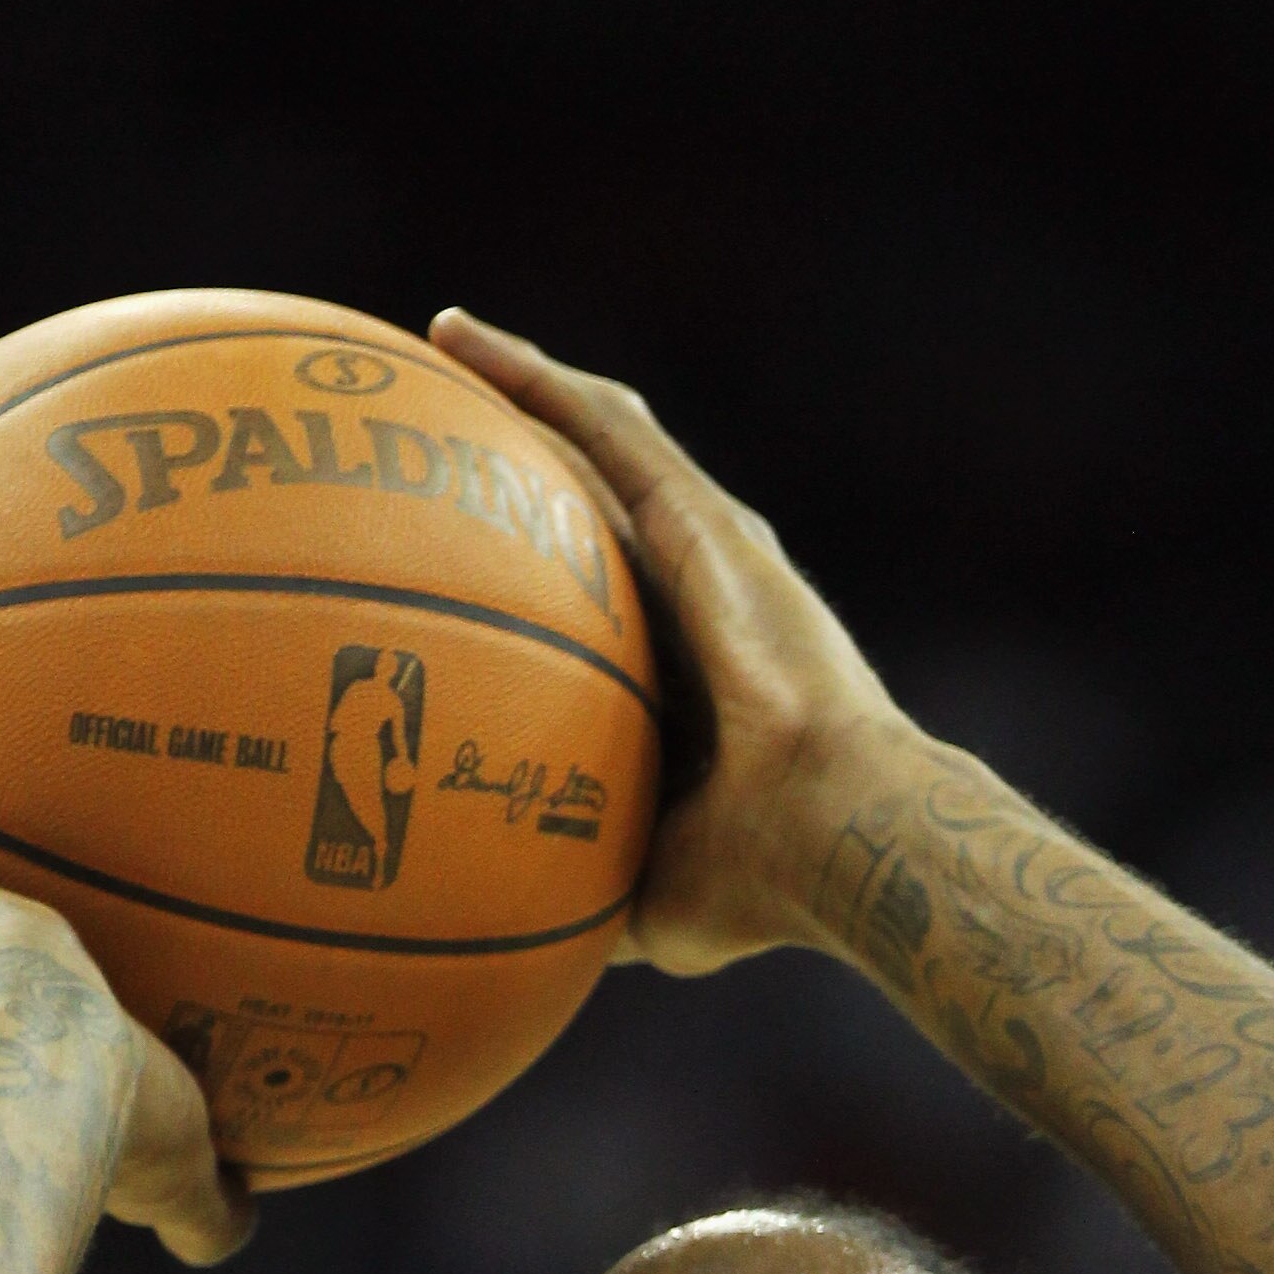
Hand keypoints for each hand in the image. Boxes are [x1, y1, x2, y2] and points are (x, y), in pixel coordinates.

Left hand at [427, 312, 909, 977]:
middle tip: (439, 439)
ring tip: (443, 351)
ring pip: (599, 437)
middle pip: (598, 500)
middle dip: (528, 462)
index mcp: (693, 675)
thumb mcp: (650, 894)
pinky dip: (534, 380)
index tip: (475, 562)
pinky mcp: (703, 515)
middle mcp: (700, 594)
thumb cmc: (759, 884)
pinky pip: (603, 426)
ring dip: (524, 392)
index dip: (548, 568)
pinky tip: (462, 343)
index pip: (608, 598)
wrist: (834, 833)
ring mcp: (706, 545)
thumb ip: (590, 887)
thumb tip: (525, 931)